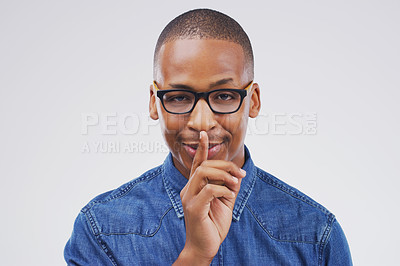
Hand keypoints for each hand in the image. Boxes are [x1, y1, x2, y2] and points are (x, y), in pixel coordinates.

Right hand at [174, 131, 245, 264]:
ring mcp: (189, 198)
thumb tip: (237, 174)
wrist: (205, 247)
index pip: (197, 164)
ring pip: (203, 173)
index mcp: (194, 187)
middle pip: (204, 165)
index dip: (200, 148)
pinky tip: (230, 197)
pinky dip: (223, 190)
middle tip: (240, 174)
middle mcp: (188, 190)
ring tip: (235, 184)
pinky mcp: (194, 208)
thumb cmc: (213, 225)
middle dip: (225, 165)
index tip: (203, 134)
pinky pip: (209, 190)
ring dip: (223, 175)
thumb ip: (229, 187)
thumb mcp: (224, 202)